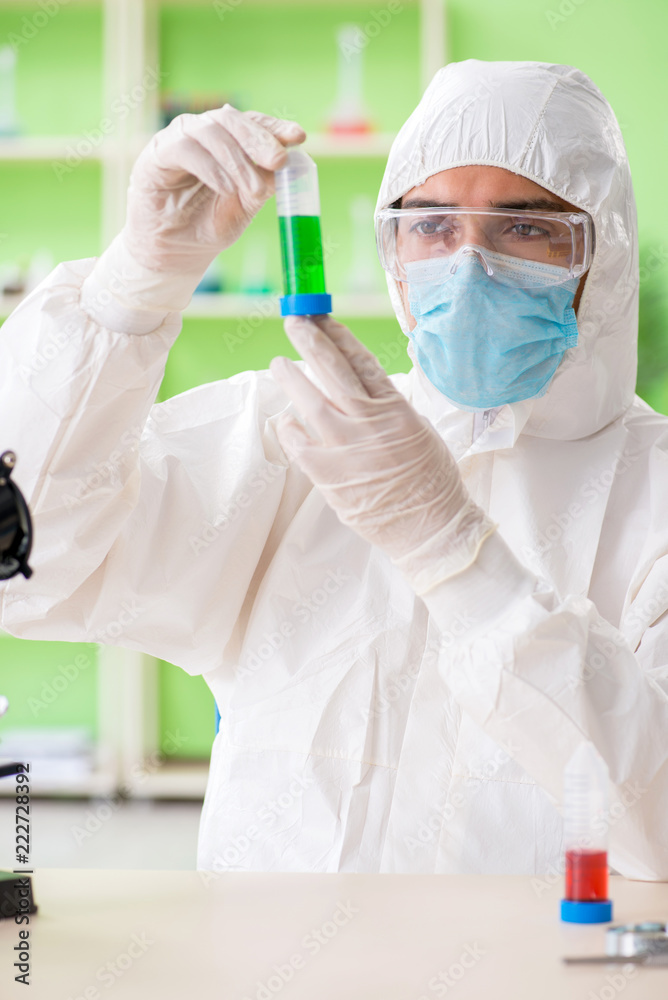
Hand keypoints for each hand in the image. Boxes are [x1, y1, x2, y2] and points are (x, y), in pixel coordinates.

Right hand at [123, 104, 305, 278]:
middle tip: (279, 162)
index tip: (298, 137)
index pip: (252, 122)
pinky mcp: (156, 154)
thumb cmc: (209, 224)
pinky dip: (210, 167)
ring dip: (237, 160)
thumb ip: (265, 182)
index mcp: (226, 140)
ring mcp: (178, 139)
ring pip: (210, 131)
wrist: (176, 252)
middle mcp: (202, 132)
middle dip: (259, 140)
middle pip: (231, 119)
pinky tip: (226, 188)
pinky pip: (184, 149)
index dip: (275, 127)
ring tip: (254, 190)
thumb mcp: (247, 204)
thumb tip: (292, 164)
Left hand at [270, 316, 495, 590]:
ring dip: (292, 378)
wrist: (432, 527)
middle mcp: (368, 421)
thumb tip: (362, 392)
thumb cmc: (432, 482)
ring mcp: (346, 447)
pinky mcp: (328, 474)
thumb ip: (388, 409)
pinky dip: (289, 428)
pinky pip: (298, 443)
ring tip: (278, 364)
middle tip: (294, 322)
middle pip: (332, 370)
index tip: (323, 319)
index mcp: (395, 408)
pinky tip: (284, 419)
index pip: (360, 361)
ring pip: (310, 401)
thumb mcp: (419, 431)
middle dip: (310, 341)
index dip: (338, 336)